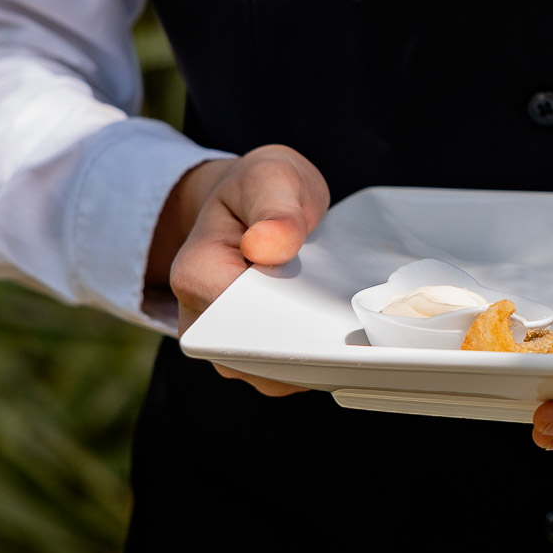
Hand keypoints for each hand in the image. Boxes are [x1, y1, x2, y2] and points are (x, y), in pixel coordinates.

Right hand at [146, 144, 329, 395]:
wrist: (253, 205)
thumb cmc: (260, 190)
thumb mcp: (271, 176)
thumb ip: (274, 205)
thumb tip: (267, 245)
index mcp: (196, 273)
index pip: (238, 316)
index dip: (285, 318)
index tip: (327, 311)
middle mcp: (200, 320)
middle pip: (255, 356)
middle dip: (305, 346)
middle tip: (356, 327)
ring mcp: (224, 346)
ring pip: (273, 376)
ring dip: (316, 359)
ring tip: (354, 330)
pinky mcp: (251, 358)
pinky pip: (286, 376)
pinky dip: (318, 362)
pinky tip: (346, 339)